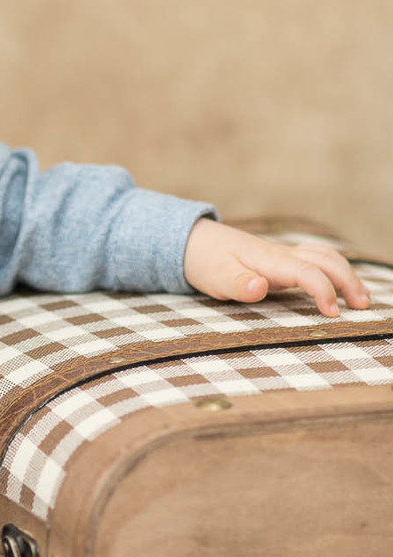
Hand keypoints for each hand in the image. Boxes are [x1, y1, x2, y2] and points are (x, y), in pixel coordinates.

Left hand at [183, 219, 371, 317]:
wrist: (193, 242)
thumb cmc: (205, 261)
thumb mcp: (215, 277)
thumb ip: (237, 283)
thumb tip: (260, 287)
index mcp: (269, 260)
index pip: (307, 271)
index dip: (323, 290)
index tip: (333, 313)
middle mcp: (281, 255)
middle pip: (325, 260)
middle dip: (348, 280)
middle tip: (363, 305)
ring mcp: (283, 257)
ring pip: (324, 257)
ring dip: (345, 274)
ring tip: (361, 298)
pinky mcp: (281, 263)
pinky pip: (316, 261)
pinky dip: (334, 270)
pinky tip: (341, 285)